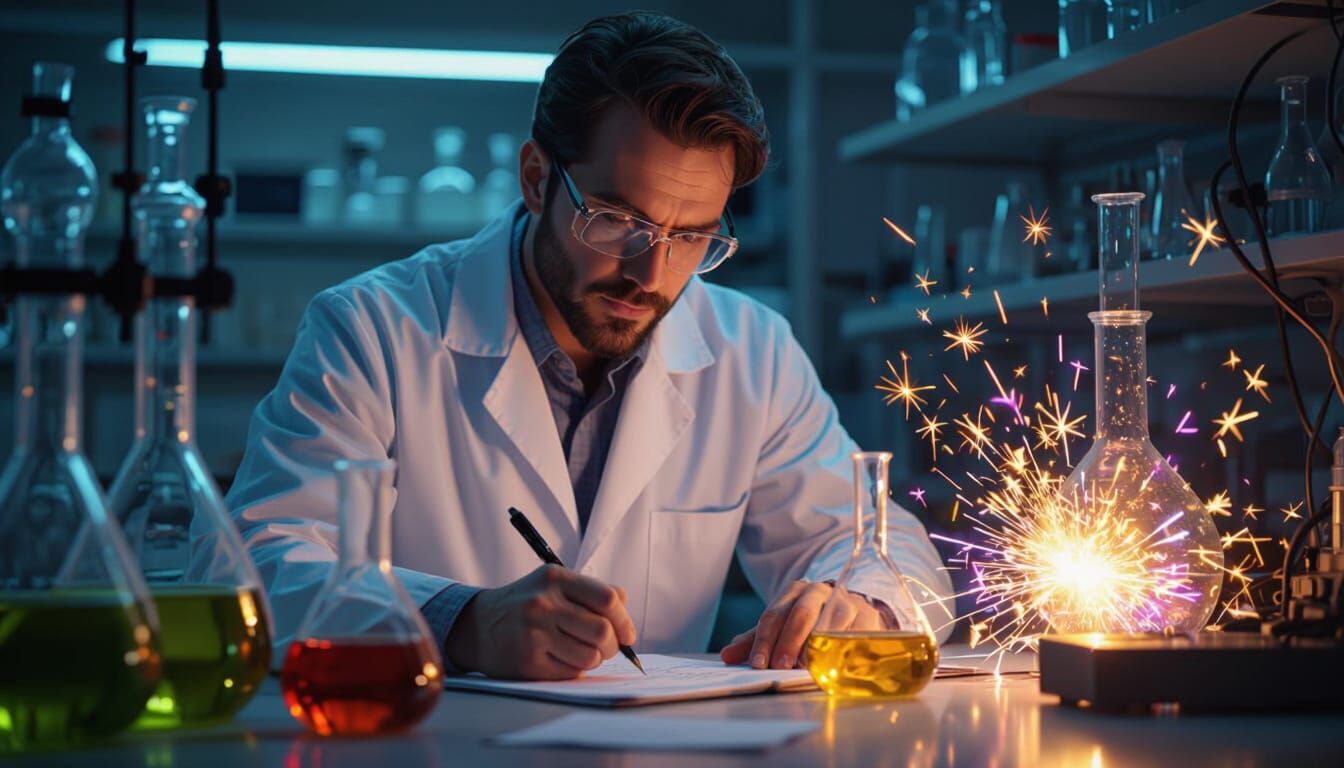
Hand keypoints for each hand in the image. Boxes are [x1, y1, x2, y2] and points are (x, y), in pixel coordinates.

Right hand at [446, 565, 636, 679]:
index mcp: (554, 578)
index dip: (624, 620)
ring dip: (594, 660)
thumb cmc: (525, 604)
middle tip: (608, 648)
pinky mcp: (528, 662)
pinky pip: (571, 673)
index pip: (607, 599)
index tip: (628, 634)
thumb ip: (589, 589)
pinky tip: (562, 660)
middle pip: (602, 631)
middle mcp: (543, 604)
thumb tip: (624, 600)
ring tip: (582, 653)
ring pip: (590, 656)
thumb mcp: (552, 584)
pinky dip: (575, 670)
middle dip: (613, 645)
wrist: (478, 626)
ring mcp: (534, 634)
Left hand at [719, 580, 884, 668]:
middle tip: (780, 666)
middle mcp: (821, 591)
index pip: (775, 614)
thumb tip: (728, 655)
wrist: (852, 609)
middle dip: (789, 641)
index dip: (765, 640)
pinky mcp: (869, 616)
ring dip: (818, 645)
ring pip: (831, 620)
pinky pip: (857, 633)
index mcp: (795, 591)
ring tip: (807, 668)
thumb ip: (755, 640)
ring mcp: (846, 601)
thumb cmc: (811, 622)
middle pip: (801, 613)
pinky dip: (846, 650)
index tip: (758, 663)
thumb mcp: (781, 628)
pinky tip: (836, 666)